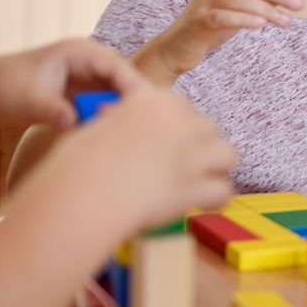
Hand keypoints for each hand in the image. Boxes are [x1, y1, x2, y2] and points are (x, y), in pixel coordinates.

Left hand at [0, 39, 152, 129]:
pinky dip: (110, 118)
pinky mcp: (87, 93)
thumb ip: (53, 110)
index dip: (133, 87)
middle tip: (144, 129)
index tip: (143, 111)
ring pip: (118, 94)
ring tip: (130, 137)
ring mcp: (90, 77)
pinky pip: (107, 104)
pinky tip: (113, 137)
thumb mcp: (29, 101)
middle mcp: (91, 61)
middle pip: (125, 80)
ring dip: (122, 111)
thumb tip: (72, 122)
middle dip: (134, 102)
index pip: (117, 66)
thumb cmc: (8, 88)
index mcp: (80, 52)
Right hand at [45, 84, 235, 228]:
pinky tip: (203, 205)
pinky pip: (223, 190)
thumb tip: (117, 122)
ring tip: (202, 182)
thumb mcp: (97, 127)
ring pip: (228, 154)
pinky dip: (215, 200)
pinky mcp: (194, 186)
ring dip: (216, 167)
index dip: (178, 128)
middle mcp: (179, 122)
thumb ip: (119, 121)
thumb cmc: (78, 164)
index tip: (168, 143)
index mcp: (154, 101)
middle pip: (209, 128)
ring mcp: (190, 154)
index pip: (183, 108)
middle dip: (199, 146)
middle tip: (184, 166)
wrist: (82, 193)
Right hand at [135, 0, 301, 83]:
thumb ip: (257, 2)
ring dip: (266, 9)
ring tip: (285, 22)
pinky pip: (222, 17)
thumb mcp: (237, 12)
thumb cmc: (210, 29)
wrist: (176, 49)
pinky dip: (243, 19)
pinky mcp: (198, 22)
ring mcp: (204, 3)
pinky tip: (261, 25)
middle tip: (298, 7)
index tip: (297, 0)